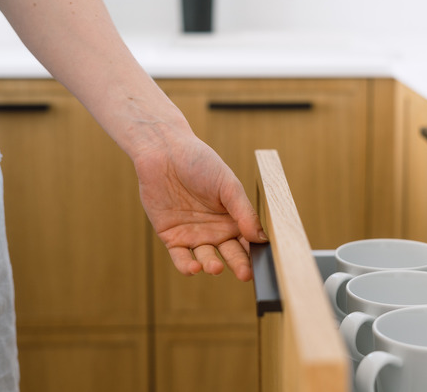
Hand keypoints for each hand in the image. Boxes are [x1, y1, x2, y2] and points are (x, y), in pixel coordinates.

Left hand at [134, 133, 266, 281]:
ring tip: (215, 267)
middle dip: (238, 265)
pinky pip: (181, 257)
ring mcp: (194, 235)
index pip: (248, 242)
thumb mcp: (229, 185)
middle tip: (244, 274)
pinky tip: (194, 268)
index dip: (255, 254)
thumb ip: (244, 212)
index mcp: (234, 218)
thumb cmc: (200, 163)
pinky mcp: (172, 237)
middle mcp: (216, 230)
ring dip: (211, 265)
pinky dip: (187, 266)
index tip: (262, 263)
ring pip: (206, 258)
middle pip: (230, 254)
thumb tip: (261, 238)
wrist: (165, 153)